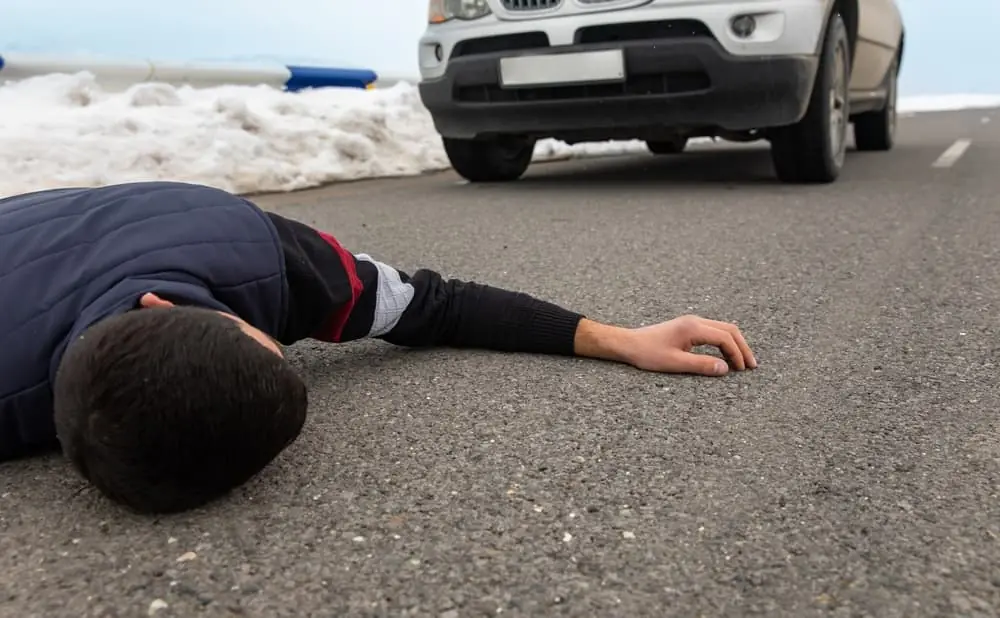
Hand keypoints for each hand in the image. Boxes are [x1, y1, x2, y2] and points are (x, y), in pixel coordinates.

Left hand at [574, 315, 756, 376]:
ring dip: (734, 344)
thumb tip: (725, 368)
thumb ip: (701, 365)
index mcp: (693, 328)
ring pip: (722, 329)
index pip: (724, 338)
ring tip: (742, 362)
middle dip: (742, 347)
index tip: (742, 370)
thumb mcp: (675, 363)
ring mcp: (692, 322)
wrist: (629, 343)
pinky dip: (724, 342)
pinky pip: (713, 331)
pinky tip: (726, 354)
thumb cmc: (648, 353)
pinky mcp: (688, 327)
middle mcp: (695, 321)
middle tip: (751, 365)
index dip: (737, 354)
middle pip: (729, 330)